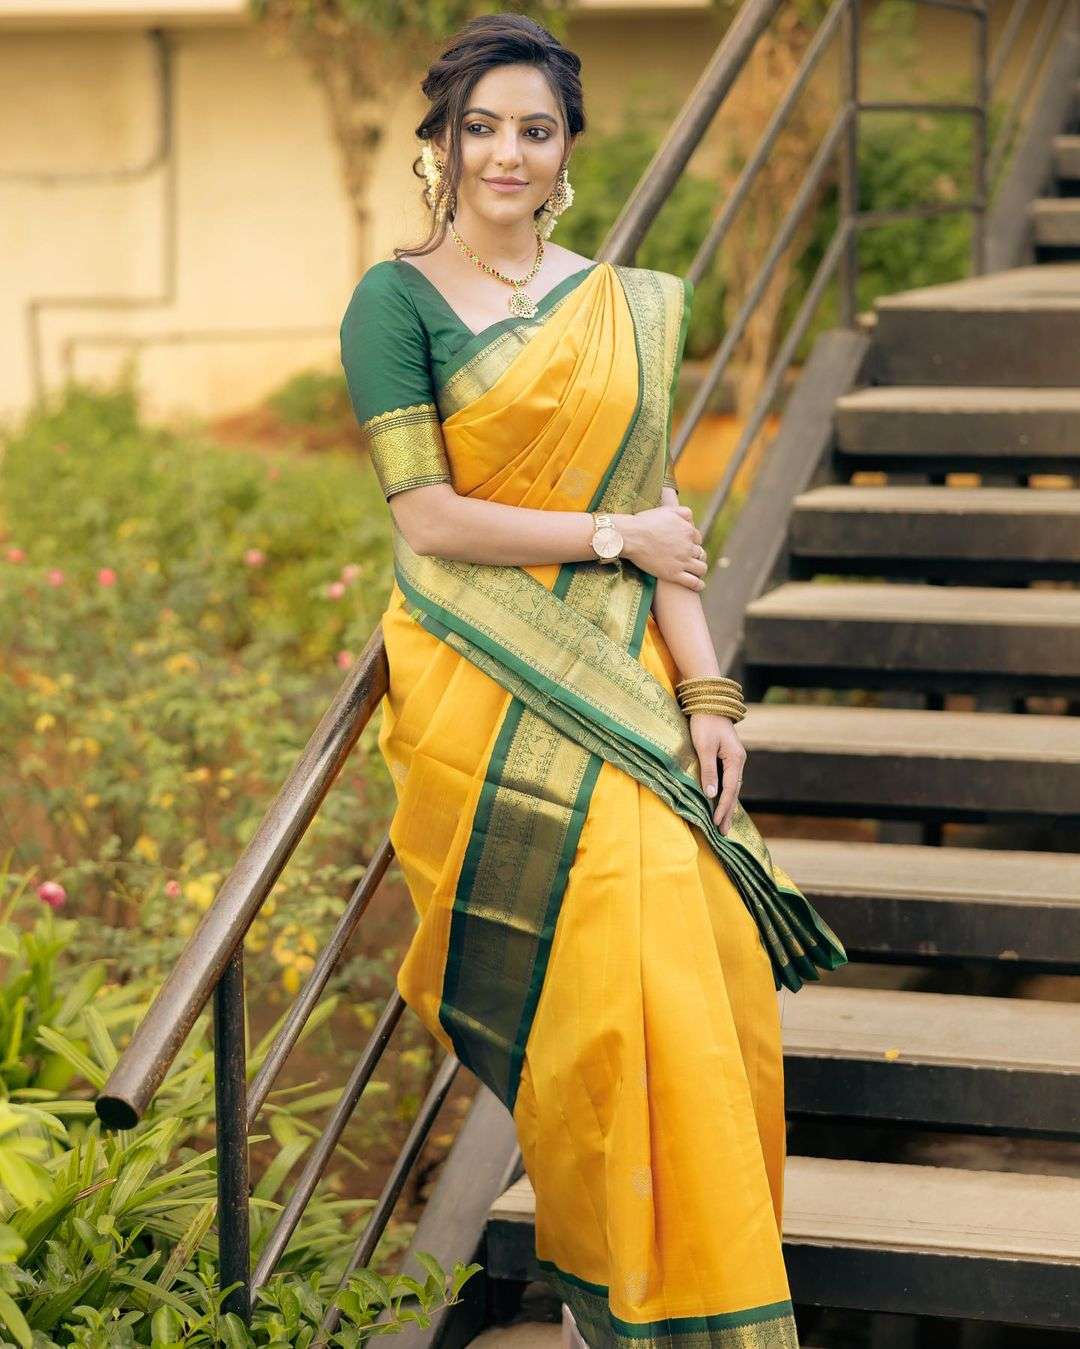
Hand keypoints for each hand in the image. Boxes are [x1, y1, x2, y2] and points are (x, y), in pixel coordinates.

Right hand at [616, 505, 705, 590]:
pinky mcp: (673, 574)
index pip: (697, 538)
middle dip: (696, 556)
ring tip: (696, 573)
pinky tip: (699, 586)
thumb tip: (692, 519)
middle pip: (700, 553)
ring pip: (701, 568)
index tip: (686, 545)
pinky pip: (693, 582)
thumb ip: (683, 512)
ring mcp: (682, 561)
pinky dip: (698, 585)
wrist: (631, 537)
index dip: (692, 542)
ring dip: (700, 570)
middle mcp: (688, 547)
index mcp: (688, 531)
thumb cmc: (645, 522)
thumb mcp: (667, 510)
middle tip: (689, 559)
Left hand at [690, 712, 745, 833]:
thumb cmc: (704, 722)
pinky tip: (722, 801)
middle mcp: (738, 761)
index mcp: (735, 759)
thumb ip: (708, 770)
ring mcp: (734, 759)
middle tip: (723, 833)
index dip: (723, 808)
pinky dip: (725, 793)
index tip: (716, 823)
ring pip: (732, 787)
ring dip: (727, 805)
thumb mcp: (704, 747)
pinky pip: (728, 780)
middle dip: (728, 813)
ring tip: (723, 823)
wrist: (709, 700)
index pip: (730, 790)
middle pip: (734, 792)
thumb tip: (712, 794)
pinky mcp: (727, 756)